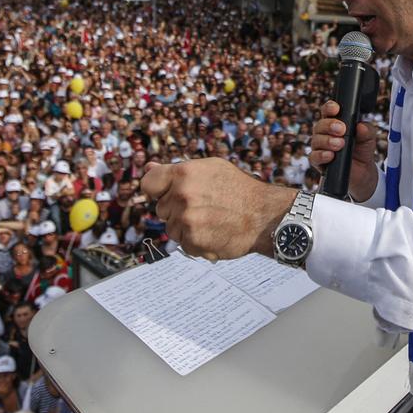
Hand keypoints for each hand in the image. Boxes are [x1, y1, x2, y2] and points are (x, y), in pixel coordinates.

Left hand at [140, 159, 295, 261]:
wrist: (264, 215)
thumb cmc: (238, 188)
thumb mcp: (210, 168)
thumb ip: (176, 171)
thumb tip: (148, 168)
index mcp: (183, 173)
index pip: (148, 184)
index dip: (157, 190)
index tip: (167, 194)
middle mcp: (182, 196)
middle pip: (160, 209)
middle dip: (176, 209)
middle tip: (203, 207)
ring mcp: (186, 220)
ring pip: (171, 229)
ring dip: (186, 228)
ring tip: (210, 220)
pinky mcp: (193, 241)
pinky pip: (184, 244)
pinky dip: (196, 242)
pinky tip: (213, 232)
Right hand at [309, 100, 379, 201]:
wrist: (362, 173)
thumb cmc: (361, 150)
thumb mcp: (369, 138)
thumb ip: (367, 131)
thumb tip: (361, 126)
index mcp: (335, 122)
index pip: (328, 111)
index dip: (329, 108)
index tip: (336, 109)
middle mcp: (324, 133)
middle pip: (320, 125)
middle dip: (330, 125)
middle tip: (342, 129)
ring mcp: (320, 147)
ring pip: (316, 140)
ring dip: (327, 141)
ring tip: (340, 144)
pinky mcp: (318, 162)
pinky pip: (314, 157)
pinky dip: (322, 155)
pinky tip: (330, 155)